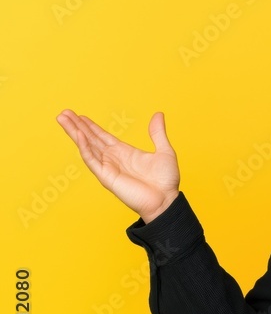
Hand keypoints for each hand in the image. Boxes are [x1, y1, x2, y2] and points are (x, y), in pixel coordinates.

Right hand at [56, 110, 179, 222]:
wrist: (165, 200)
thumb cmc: (166, 181)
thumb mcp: (164, 151)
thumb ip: (158, 133)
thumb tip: (158, 114)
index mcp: (124, 152)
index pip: (102, 136)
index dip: (91, 126)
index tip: (79, 115)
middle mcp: (113, 158)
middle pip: (90, 139)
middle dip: (77, 126)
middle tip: (64, 113)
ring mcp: (108, 167)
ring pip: (87, 146)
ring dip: (75, 132)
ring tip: (62, 119)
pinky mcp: (106, 176)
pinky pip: (92, 159)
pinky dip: (84, 147)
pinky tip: (78, 135)